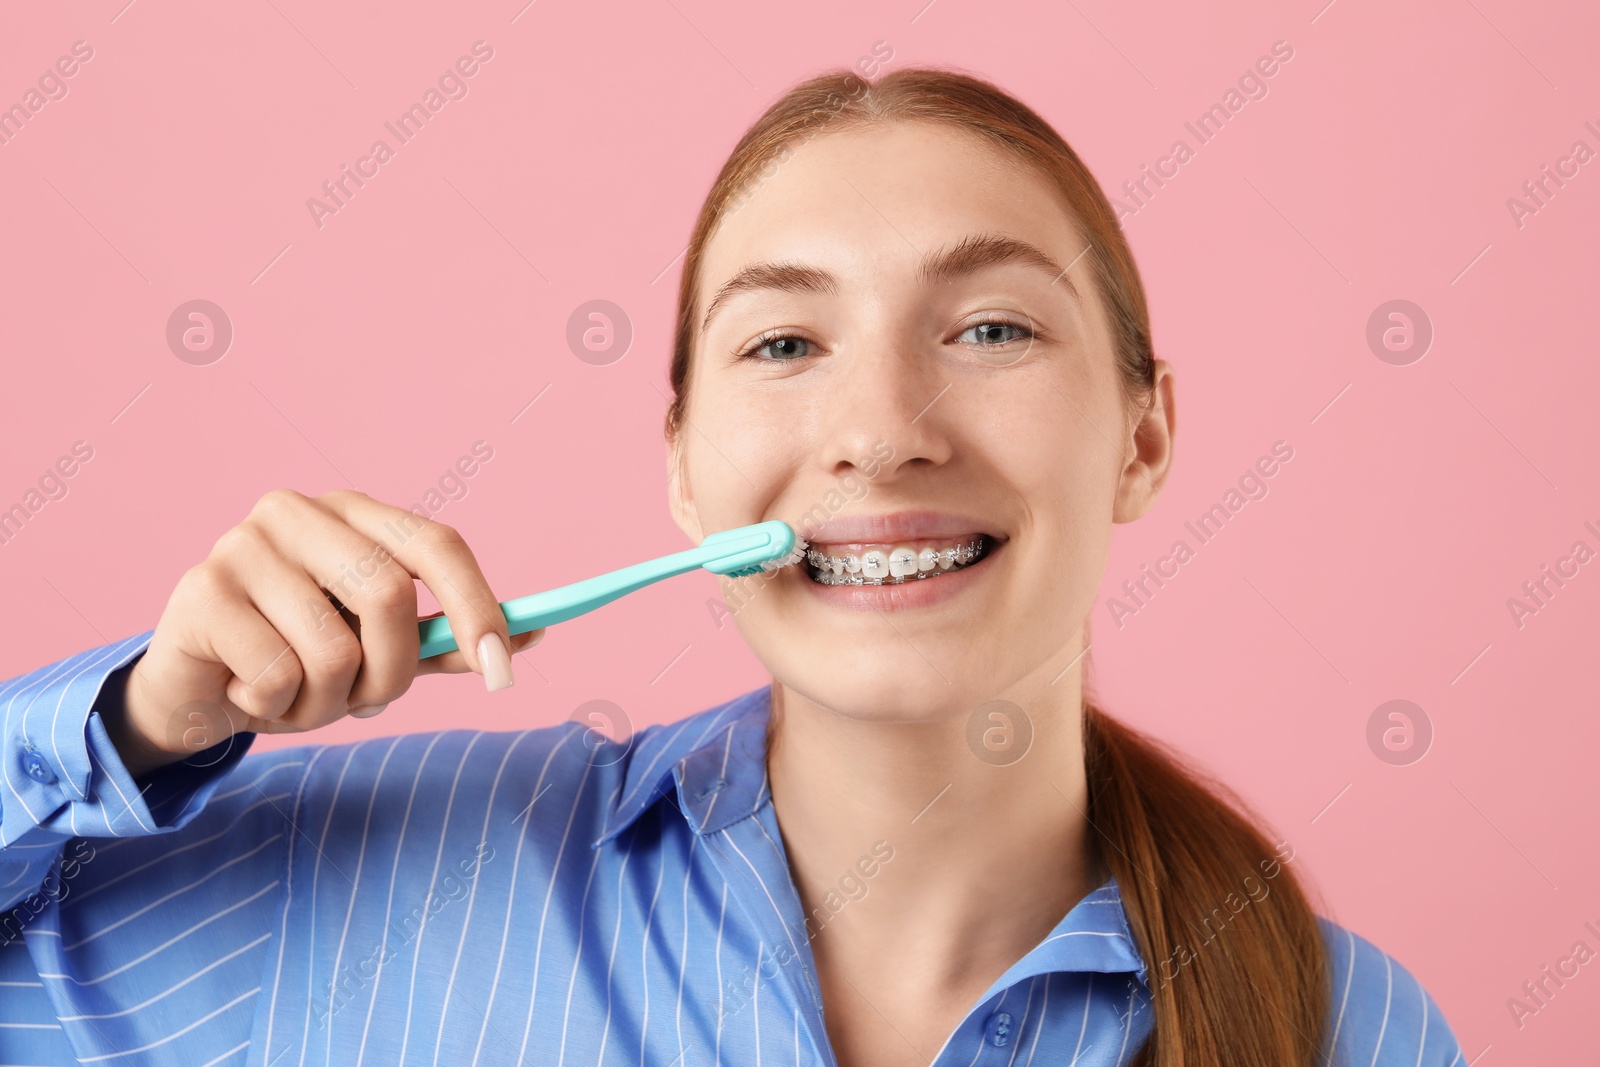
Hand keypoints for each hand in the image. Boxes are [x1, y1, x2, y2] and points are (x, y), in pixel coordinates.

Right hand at [107, 489, 541, 776]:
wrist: (195, 691)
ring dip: (327, 703)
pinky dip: (275, 707)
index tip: (503, 667)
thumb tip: (534, 637)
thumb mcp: (379, 652)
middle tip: (365, 702)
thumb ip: (446, 641)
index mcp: (354, 513)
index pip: (436, 544)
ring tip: (295, 698)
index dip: (478, 605)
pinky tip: (248, 694)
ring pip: (332, 649)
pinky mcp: (199, 591)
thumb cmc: (296, 660)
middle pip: (389, 594)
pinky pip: (276, 675)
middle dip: (392, 672)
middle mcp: (298, 511)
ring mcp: (242, 545)